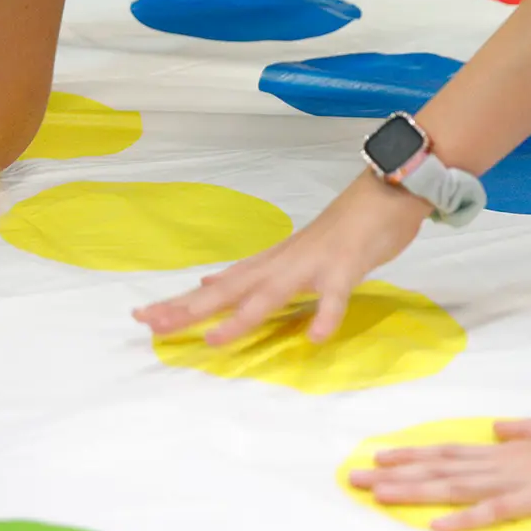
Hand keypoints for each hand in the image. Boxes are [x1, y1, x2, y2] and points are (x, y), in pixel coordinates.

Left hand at [133, 174, 429, 343]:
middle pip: (231, 289)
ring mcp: (314, 263)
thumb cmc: (345, 225)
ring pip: (272, 292)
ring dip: (243, 316)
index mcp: (272, 262)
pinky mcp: (347, 265)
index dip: (181, 301)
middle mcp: (284, 262)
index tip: (142, 316)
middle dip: (191, 308)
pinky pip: (336, 294)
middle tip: (150, 324)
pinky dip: (326, 314)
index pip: (219, 285)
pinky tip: (317, 337)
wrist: (388, 189)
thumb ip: (254, 271)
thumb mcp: (292, 251)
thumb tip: (210, 283)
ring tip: (215, 341)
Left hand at [348, 419, 530, 530]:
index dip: (412, 455)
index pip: (451, 452)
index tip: (377, 458)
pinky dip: (465, 517)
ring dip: (416, 491)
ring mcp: (522, 479)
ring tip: (380, 495)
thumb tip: (495, 428)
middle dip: (397, 473)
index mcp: (511, 449)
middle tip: (355, 478)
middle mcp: (507, 461)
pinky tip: (438, 525)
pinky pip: (497, 510)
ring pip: (458, 485)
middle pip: (442, 467)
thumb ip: (525, 431)